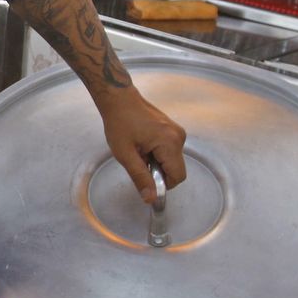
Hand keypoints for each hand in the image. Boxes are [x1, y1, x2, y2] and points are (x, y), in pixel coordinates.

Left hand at [97, 88, 186, 203]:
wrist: (119, 99)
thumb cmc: (119, 123)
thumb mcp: (125, 155)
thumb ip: (140, 177)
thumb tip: (150, 198)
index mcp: (169, 143)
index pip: (178, 177)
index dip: (163, 184)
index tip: (147, 181)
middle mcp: (178, 137)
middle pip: (176, 168)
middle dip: (158, 171)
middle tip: (138, 161)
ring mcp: (177, 131)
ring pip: (172, 160)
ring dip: (157, 162)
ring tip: (138, 150)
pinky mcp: (173, 129)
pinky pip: (170, 150)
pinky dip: (158, 153)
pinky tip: (143, 144)